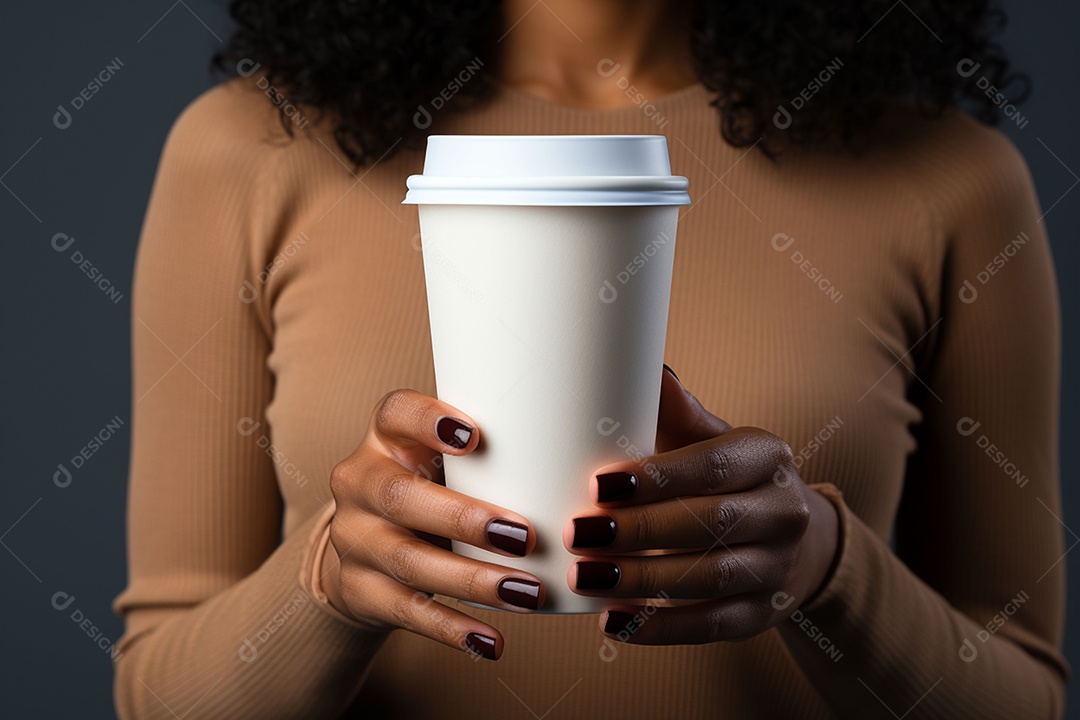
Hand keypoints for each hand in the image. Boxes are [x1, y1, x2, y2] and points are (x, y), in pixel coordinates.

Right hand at [323, 389, 545, 659]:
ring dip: (472, 580)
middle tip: (525, 536)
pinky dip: (452, 629)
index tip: (475, 436)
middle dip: (464, 518)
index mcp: (386, 439)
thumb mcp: (443, 460)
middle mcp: (361, 483)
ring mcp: (355, 540)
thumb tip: (594, 460)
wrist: (368, 551)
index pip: (395, 413)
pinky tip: (491, 643)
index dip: (428, 421)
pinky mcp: (360, 591)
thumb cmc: (432, 489)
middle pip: (400, 496)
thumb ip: (493, 453)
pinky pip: (407, 612)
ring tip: (527, 593)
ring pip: (409, 561)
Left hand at [563, 366, 838, 644]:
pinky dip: (660, 628)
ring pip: (708, 578)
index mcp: (766, 456)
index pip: (711, 466)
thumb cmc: (732, 480)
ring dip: (641, 581)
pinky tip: (613, 622)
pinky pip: (711, 625)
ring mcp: (777, 567)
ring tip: (583, 577)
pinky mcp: (762, 614)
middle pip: (708, 524)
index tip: (599, 486)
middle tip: (578, 534)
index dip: (656, 478)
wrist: (801, 540)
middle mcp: (783, 512)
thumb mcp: (716, 442)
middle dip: (639, 531)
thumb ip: (681, 416)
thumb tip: (652, 372)